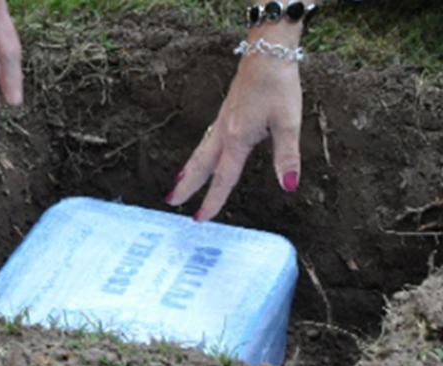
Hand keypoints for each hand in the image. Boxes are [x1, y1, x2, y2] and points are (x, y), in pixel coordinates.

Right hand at [165, 27, 303, 221]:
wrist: (266, 53)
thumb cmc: (277, 85)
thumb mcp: (288, 121)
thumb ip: (287, 156)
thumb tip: (289, 186)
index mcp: (236, 139)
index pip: (223, 178)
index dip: (212, 200)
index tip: (200, 218)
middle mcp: (224, 133)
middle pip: (200, 166)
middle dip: (186, 186)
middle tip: (171, 202)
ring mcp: (222, 122)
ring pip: (200, 153)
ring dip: (188, 170)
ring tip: (177, 184)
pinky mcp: (226, 114)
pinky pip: (206, 141)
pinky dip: (197, 155)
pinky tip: (199, 156)